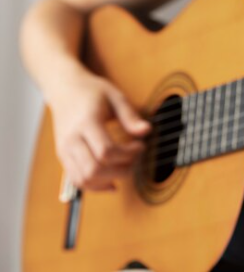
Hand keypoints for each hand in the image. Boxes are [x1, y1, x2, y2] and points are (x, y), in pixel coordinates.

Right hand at [46, 69, 149, 190]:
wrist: (65, 90)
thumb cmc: (92, 92)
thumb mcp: (115, 97)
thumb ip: (130, 115)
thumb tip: (146, 131)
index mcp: (85, 123)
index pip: (105, 151)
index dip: (128, 154)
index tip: (140, 145)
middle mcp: (71, 140)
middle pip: (94, 170)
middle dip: (120, 170)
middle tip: (135, 159)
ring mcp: (64, 150)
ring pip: (84, 179)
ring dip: (109, 180)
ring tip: (125, 168)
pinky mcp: (63, 157)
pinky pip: (77, 180)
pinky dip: (96, 186)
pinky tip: (112, 181)